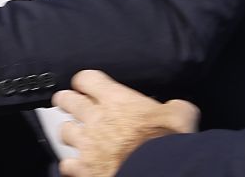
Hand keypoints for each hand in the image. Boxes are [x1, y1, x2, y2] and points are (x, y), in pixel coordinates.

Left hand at [53, 70, 200, 176]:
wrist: (159, 172)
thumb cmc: (168, 144)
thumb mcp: (181, 116)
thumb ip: (174, 107)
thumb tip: (178, 108)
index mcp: (116, 100)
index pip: (87, 78)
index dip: (86, 81)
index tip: (88, 85)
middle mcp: (96, 118)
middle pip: (67, 99)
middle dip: (68, 101)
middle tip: (72, 104)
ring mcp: (87, 143)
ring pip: (64, 130)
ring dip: (70, 132)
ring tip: (76, 135)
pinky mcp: (84, 167)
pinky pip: (66, 163)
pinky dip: (71, 164)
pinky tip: (78, 164)